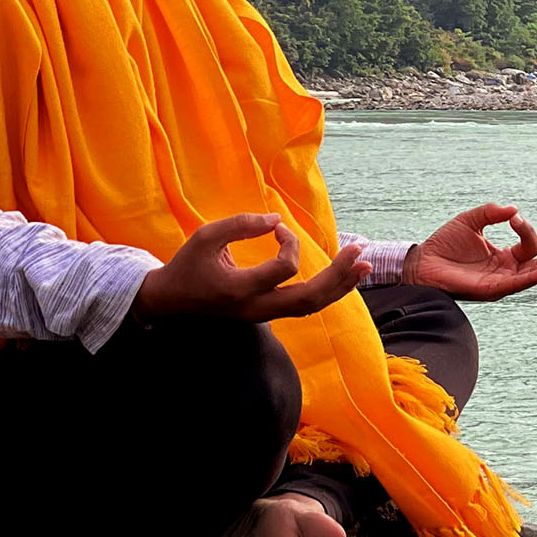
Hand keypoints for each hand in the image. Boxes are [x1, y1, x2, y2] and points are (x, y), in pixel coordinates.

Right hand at [134, 213, 370, 323]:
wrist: (173, 300)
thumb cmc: (188, 265)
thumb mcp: (205, 236)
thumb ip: (240, 225)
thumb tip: (276, 221)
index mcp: (240, 290)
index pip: (284, 269)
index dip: (289, 242)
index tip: (277, 227)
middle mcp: (256, 309)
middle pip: (310, 299)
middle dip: (338, 276)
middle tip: (361, 253)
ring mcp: (263, 316)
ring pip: (310, 307)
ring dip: (339, 287)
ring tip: (363, 267)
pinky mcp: (266, 315)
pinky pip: (303, 307)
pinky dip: (326, 292)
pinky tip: (341, 278)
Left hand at [402, 201, 536, 300]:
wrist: (421, 262)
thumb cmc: (444, 244)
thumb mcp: (470, 221)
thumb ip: (491, 213)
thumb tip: (513, 209)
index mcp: (503, 257)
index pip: (527, 245)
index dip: (525, 228)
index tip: (513, 217)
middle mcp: (506, 271)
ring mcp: (500, 282)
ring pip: (532, 275)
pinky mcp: (491, 289)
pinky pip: (516, 284)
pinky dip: (532, 277)